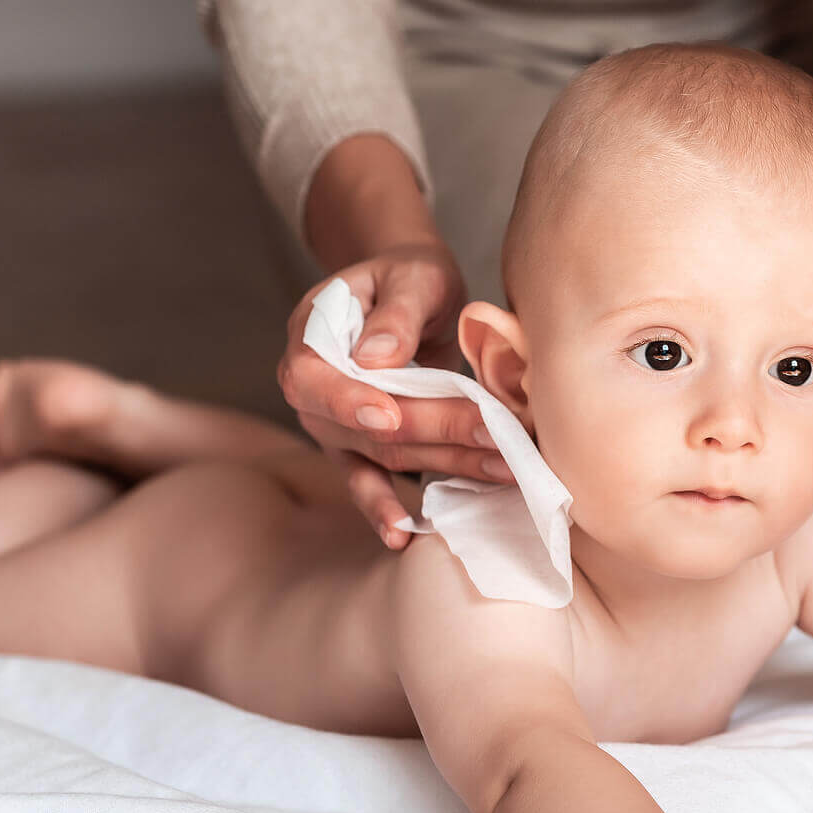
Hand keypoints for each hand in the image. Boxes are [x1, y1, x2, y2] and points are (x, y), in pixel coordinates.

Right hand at [277, 240, 512, 547]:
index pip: (315, 379)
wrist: (409, 294)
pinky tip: (407, 536)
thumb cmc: (407, 277)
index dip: (351, 401)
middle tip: (494, 434)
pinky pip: (374, 485)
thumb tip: (375, 357)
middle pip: (366, 426)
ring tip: (504, 468)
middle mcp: (313, 393)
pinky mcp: (364, 452)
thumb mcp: (409, 275)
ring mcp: (336, 429)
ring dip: (447, 464)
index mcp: (309, 339)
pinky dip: (391, 510)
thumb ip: (396, 313)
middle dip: (433, 431)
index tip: (390, 415)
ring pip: (387, 457)